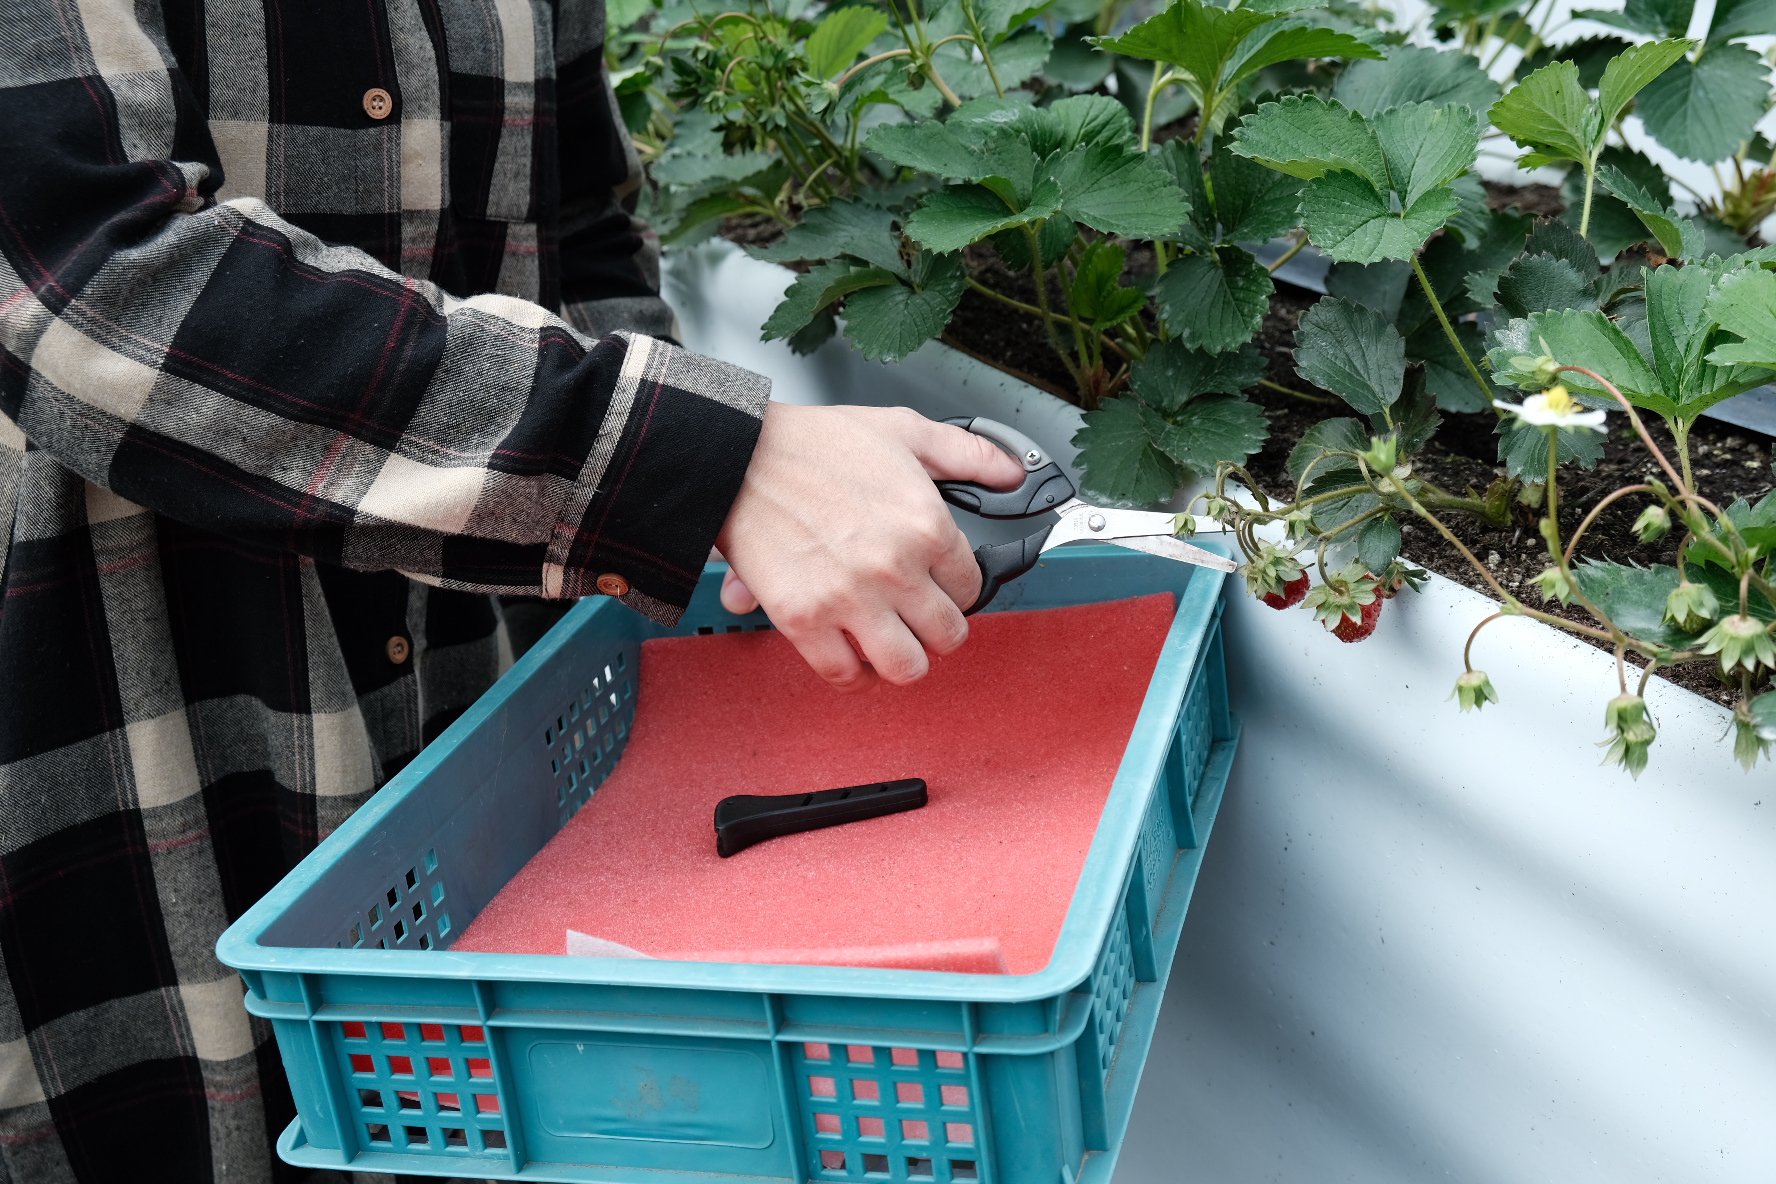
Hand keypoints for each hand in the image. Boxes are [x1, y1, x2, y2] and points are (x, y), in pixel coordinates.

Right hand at [716, 403, 1023, 691]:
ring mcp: (850, 598)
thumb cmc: (811, 444)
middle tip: (919, 619)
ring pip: (906, 667)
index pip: (972, 587)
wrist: (737, 457)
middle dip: (937, 629)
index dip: (957, 587)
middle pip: (948, 635)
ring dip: (903, 661)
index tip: (940, 586)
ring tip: (893, 645)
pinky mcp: (805, 619)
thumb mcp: (904, 430)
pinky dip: (853, 675)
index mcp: (926, 525)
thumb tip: (1013, 473)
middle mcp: (894, 567)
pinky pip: (844, 675)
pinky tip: (853, 657)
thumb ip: (968, 454)